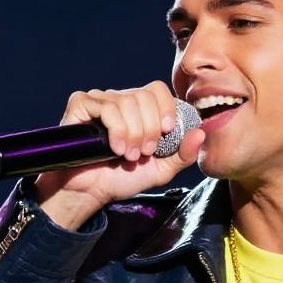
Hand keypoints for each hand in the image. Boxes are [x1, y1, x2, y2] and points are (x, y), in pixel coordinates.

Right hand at [34, 82, 204, 229]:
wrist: (92, 192)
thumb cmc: (123, 178)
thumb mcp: (161, 170)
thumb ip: (184, 154)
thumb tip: (201, 133)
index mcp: (140, 109)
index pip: (158, 90)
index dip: (166, 108)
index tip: (167, 132)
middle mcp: (120, 99)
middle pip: (144, 96)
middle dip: (149, 129)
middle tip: (143, 152)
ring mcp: (100, 100)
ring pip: (127, 102)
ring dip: (132, 134)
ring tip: (128, 155)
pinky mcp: (81, 104)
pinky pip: (106, 106)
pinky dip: (116, 130)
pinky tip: (113, 148)